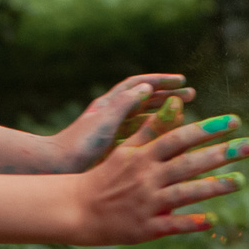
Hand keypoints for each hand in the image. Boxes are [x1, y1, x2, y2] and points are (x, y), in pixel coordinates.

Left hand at [44, 72, 194, 173]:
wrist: (56, 168)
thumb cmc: (79, 145)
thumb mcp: (105, 121)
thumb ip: (125, 104)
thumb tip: (147, 88)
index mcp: (108, 104)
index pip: (138, 84)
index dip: (160, 80)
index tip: (181, 80)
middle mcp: (111, 115)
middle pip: (144, 99)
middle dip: (168, 95)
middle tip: (192, 95)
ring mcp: (113, 132)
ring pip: (144, 118)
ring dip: (165, 114)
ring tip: (186, 116)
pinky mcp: (113, 149)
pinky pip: (139, 137)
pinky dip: (155, 135)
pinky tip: (170, 141)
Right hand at [66, 100, 248, 243]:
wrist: (75, 208)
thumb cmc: (106, 176)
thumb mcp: (127, 149)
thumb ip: (153, 128)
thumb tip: (177, 104)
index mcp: (144, 156)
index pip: (180, 138)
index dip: (207, 129)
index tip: (233, 121)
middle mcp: (147, 177)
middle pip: (189, 163)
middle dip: (221, 154)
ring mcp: (146, 203)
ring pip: (185, 193)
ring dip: (214, 187)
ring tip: (240, 181)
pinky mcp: (144, 227)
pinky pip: (171, 225)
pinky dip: (190, 223)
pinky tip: (213, 220)